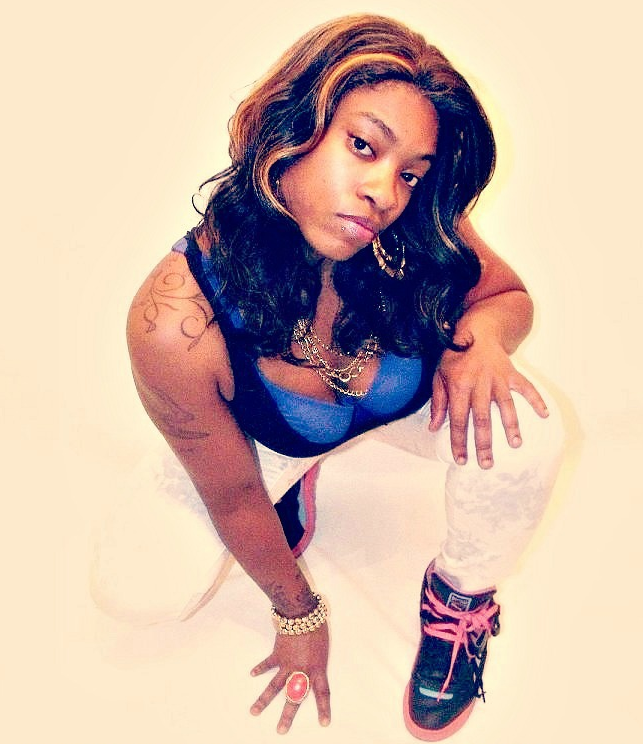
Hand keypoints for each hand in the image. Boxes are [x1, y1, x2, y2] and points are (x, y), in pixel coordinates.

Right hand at [250, 625, 330, 733]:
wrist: (302, 614)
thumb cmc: (317, 626)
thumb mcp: (324, 646)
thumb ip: (318, 660)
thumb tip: (312, 668)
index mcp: (318, 669)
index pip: (322, 693)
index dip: (323, 709)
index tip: (324, 723)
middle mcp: (301, 670)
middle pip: (294, 697)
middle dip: (287, 715)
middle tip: (280, 731)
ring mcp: (287, 664)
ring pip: (274, 687)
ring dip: (263, 700)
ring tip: (254, 712)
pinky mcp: (277, 654)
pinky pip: (267, 664)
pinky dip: (260, 668)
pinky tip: (252, 674)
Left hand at [429, 339, 548, 468]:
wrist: (476, 331)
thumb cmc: (455, 356)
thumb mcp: (439, 376)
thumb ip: (438, 403)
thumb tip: (433, 428)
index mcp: (459, 388)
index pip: (458, 421)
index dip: (458, 442)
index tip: (461, 460)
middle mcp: (479, 386)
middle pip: (482, 420)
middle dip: (484, 444)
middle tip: (487, 464)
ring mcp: (497, 380)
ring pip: (505, 407)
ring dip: (511, 426)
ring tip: (515, 444)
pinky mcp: (511, 374)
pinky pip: (526, 388)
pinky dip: (536, 400)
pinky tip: (544, 415)